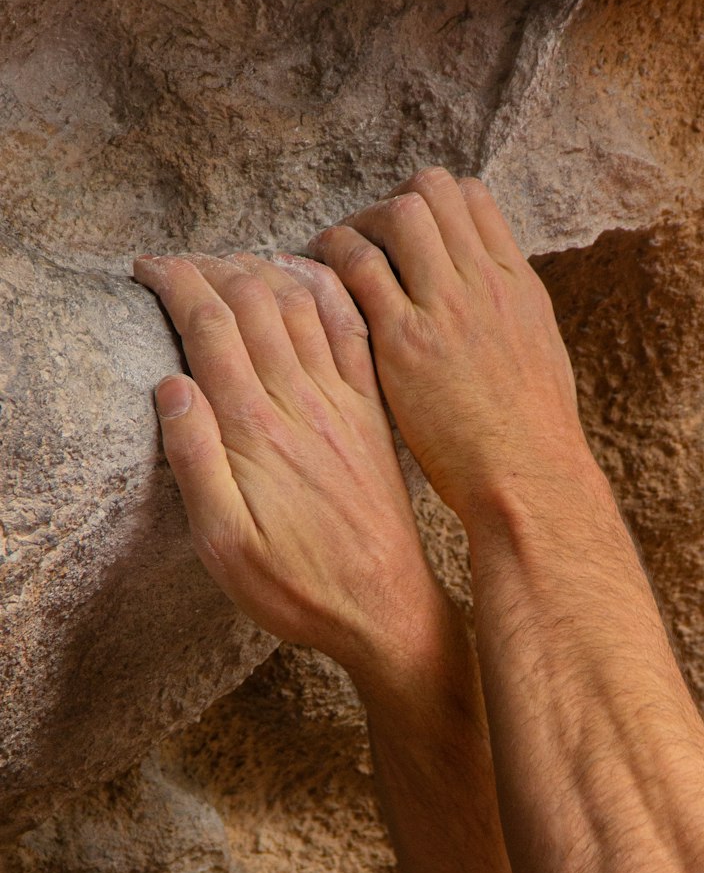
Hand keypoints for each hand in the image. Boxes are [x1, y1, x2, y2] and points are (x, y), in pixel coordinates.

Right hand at [133, 251, 449, 700]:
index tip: (146, 267)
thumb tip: (170, 385)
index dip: (176, 283)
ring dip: (264, 269)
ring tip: (230, 264)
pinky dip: (327, 292)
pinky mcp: (371, 414)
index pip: (211, 325)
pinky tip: (310, 277)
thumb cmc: (299, 588)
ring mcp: (343, 403)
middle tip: (178, 262)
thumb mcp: (225, 547)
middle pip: (255, 300)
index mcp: (257, 430)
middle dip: (211, 266)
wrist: (387, 609)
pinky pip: (352, 332)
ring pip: (303, 304)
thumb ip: (196, 462)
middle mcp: (303, 403)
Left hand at [307, 168, 587, 520]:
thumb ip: (505, 315)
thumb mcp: (537, 353)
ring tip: (335, 255)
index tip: (409, 235)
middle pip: (432, 191)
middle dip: (390, 205)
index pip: (471, 198)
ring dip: (359, 225)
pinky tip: (316, 282)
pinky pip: (360, 268)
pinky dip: (333, 260)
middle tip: (365, 240)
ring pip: (397, 215)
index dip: (432, 204)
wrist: (529, 477)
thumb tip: (480, 299)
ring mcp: (446, 307)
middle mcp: (484, 282)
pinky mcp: (406, 341)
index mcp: (517, 283)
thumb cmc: (532, 435)